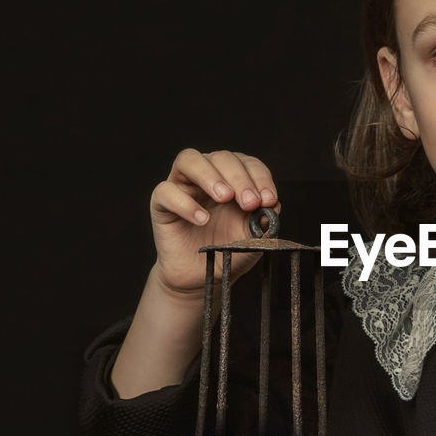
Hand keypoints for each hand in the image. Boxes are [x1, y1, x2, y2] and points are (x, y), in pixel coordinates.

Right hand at [149, 148, 282, 296]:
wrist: (201, 278)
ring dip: (210, 175)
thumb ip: (263, 222)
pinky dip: (185, 203)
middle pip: (221, 157)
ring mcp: (182, 186)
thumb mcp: (253, 239)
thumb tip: (274, 205)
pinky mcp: (161, 203)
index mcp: (233, 179)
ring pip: (189, 159)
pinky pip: (166, 191)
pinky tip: (202, 219)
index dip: (259, 177)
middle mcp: (207, 176)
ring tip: (225, 198)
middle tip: (250, 202)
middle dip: (239, 178)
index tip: (269, 200)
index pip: (247, 163)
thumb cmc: (227, 252)